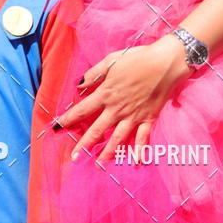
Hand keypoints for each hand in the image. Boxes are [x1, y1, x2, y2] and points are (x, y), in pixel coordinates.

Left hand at [55, 34, 192, 161]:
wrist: (165, 63)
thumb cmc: (138, 58)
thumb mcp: (111, 60)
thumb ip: (94, 73)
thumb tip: (79, 85)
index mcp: (106, 93)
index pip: (82, 109)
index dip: (68, 118)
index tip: (57, 127)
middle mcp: (117, 109)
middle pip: (97, 129)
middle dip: (84, 144)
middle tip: (74, 157)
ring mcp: (133, 116)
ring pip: (117, 138)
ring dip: (107, 152)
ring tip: (99, 164)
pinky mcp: (148, 118)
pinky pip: (142, 138)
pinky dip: (139, 150)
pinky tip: (136, 162)